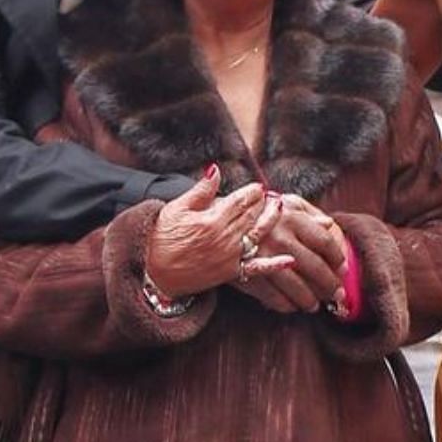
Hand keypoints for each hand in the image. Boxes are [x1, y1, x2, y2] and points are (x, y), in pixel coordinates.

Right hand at [144, 169, 289, 295]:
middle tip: (271, 194)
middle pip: (251, 215)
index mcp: (213, 218)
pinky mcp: (229, 273)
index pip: (240, 200)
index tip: (258, 186)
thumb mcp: (176, 208)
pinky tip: (289, 259)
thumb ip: (201, 190)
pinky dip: (274, 264)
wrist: (152, 273)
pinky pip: (256, 268)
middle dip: (262, 203)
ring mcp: (230, 256)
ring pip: (258, 234)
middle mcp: (225, 237)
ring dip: (271, 220)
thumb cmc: (160, 237)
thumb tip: (215, 168)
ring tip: (279, 208)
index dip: (251, 192)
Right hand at [233, 194, 348, 313]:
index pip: (324, 242)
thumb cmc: (257, 210)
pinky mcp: (246, 273)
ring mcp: (263, 257)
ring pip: (294, 285)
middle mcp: (280, 237)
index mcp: (292, 218)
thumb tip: (329, 225)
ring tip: (315, 306)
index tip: (343, 269)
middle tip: (338, 296)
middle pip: (314, 267)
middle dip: (329, 285)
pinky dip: (284, 304)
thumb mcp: (284, 203)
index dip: (337, 258)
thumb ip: (308, 213)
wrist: (217, 219)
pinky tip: (292, 307)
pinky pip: (270, 295)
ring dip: (308, 299)